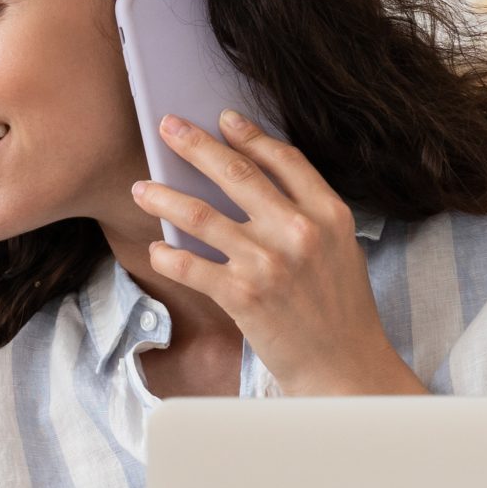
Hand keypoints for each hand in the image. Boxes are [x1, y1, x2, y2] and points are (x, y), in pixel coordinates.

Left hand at [130, 110, 425, 396]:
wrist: (344, 369)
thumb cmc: (340, 312)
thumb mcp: (340, 251)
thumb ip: (306, 216)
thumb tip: (254, 187)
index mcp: (329, 213)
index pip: (283, 159)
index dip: (249, 135)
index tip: (224, 119)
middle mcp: (299, 231)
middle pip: (236, 173)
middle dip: (195, 145)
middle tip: (167, 126)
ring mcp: (269, 262)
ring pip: (201, 215)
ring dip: (164, 198)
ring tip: (142, 189)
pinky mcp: (243, 295)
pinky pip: (190, 265)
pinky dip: (167, 256)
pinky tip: (156, 250)